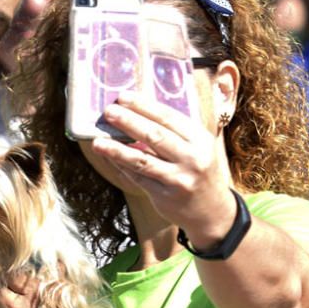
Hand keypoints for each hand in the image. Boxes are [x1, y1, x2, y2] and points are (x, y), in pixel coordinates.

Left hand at [91, 92, 235, 245]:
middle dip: (129, 122)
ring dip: (117, 150)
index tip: (123, 97)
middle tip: (108, 111)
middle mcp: (192, 158)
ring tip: (97, 141)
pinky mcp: (165, 196)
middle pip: (155, 136)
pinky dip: (121, 166)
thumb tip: (135, 111)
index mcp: (200, 139)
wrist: (212, 210)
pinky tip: (108, 157)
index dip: (144, 106)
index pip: (169, 117)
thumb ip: (173, 131)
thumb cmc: (198, 169)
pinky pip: (138, 178)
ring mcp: (178, 179)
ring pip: (142, 160)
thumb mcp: (197, 146)